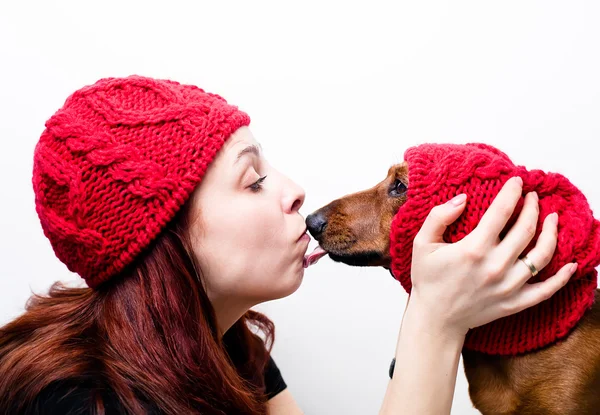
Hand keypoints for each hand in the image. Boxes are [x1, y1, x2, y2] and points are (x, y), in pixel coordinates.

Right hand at [407, 176, 576, 338]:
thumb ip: (439, 216)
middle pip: (526, 229)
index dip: (512, 192)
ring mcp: (508, 286)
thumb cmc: (428, 280)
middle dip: (532, 207)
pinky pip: (546, 290)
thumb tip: (463, 198)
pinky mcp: (515, 303)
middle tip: (533, 197)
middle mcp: (495, 266)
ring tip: (552, 218)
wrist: (435, 318)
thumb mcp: (422, 243)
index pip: (502, 212)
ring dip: (552, 233)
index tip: (517, 181)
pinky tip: (571, 264)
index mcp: (473, 249)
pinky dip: (562, 277)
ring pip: (542, 255)